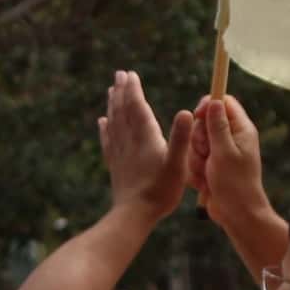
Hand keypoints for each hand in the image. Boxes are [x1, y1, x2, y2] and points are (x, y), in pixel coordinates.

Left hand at [98, 70, 196, 219]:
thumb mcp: (177, 164)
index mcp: (145, 138)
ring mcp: (120, 153)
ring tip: (112, 91)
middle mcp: (129, 141)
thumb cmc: (160, 191)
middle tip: (120, 74)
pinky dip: (105, 128)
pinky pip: (108, 140)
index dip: (134, 90)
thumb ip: (181, 138)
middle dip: (122, 91)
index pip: (137, 107)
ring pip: (114, 122)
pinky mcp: (115, 165)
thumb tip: (186, 112)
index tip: (130, 73)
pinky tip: (102, 122)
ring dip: (113, 105)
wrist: (134, 215)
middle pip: (123, 111)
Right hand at [190, 93, 271, 230]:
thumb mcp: (224, 151)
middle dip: (199, 139)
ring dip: (195, 159)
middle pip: (204, 123)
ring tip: (207, 173)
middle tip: (206, 154)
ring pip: (195, 143)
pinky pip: (193, 160)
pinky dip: (195, 172)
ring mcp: (219, 153)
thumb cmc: (235, 183)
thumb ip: (218, 125)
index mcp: (240, 130)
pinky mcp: (210, 167)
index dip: (208, 106)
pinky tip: (204, 183)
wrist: (236, 214)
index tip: (198, 117)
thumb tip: (215, 100)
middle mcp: (230, 138)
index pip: (223, 102)